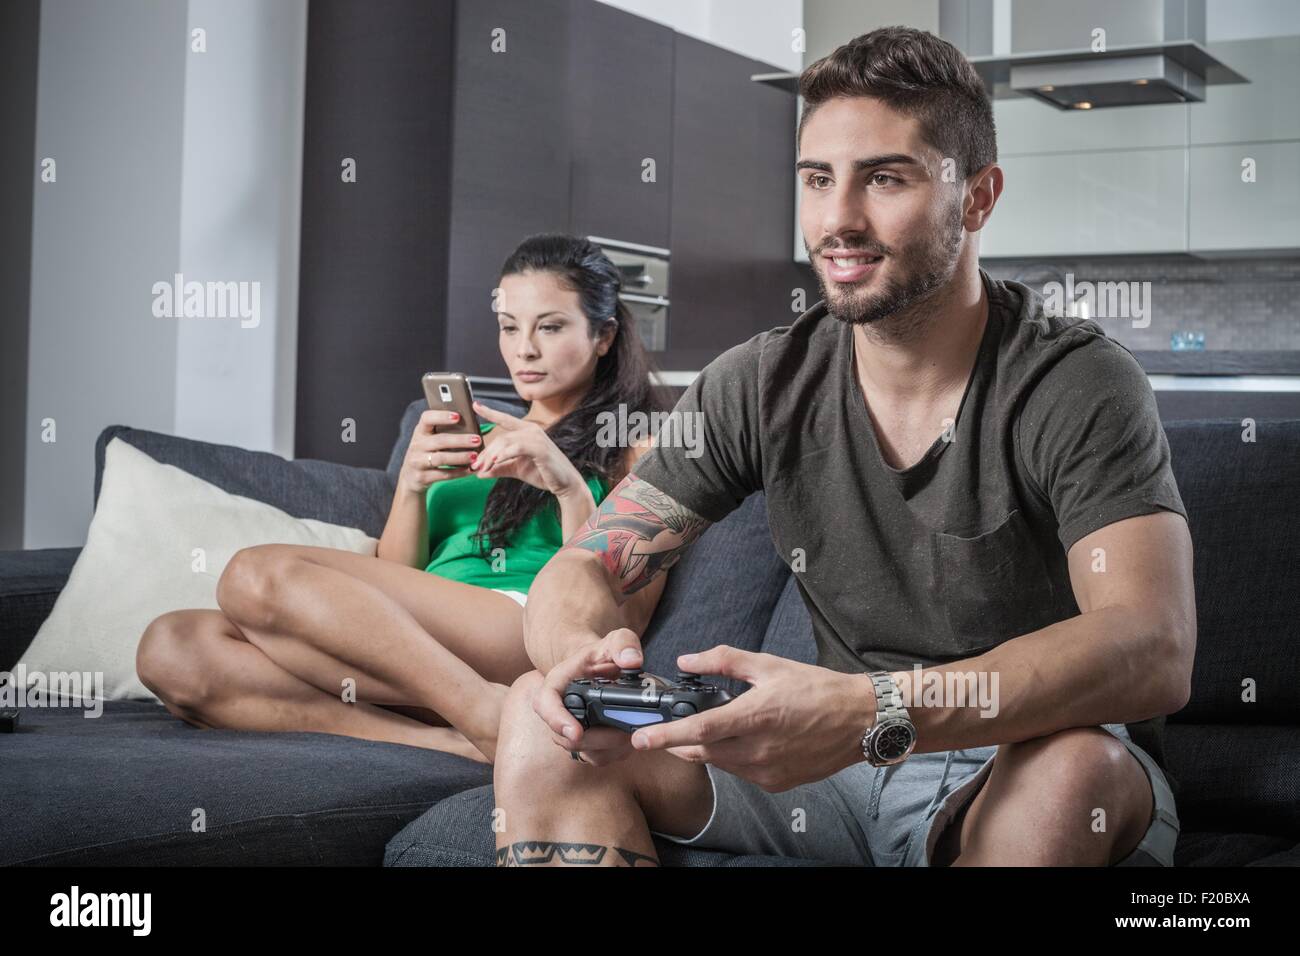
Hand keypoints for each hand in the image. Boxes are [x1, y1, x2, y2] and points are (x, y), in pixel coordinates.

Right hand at [398, 409, 482, 494]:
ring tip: (475, 456)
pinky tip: (469, 470)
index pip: (427, 419)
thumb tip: (470, 425)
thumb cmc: (426, 453)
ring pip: (441, 459)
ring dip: (460, 457)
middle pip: (439, 441)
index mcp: (420, 432)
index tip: (458, 416)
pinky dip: (458, 472)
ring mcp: (418, 462)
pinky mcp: (422, 477)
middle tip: (477, 439)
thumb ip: (443, 432)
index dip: (441, 416)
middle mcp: (417, 445)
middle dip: (460, 440)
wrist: (410, 477)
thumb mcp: (429, 440)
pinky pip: (443, 474)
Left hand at [469, 401, 584, 495]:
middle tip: (474, 466)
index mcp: (527, 431)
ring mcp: (537, 438)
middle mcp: (532, 431)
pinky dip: (504, 455)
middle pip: (501, 437)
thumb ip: (499, 468)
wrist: (565, 484)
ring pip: (506, 442)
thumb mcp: (516, 469)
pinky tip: (495, 462)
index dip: (490, 412)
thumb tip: (479, 472)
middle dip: (485, 452)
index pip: (505, 419)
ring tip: (481, 468)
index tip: (476, 405)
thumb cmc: (544, 474)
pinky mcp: (540, 449)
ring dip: (491, 456)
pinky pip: (517, 448)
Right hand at [532, 627, 646, 766]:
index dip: (557, 720)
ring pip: (584, 752)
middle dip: (599, 739)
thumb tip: (632, 661)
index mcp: (557, 684)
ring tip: (633, 733)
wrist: (600, 667)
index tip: (576, 732)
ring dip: (610, 748)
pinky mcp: (586, 744)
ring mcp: (570, 730)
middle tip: (626, 733)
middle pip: (567, 737)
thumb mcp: (615, 640)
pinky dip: (616, 752)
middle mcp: (558, 711)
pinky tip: (631, 738)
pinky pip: (597, 757)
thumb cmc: (602, 654)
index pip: (545, 704)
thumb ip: (624, 644)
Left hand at [626, 645, 876, 791]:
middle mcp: (758, 749)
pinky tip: (739, 742)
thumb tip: (687, 661)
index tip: (639, 739)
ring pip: (720, 764)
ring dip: (705, 750)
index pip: (697, 730)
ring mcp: (767, 771)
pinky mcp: (776, 783)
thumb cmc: (816, 688)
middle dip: (678, 743)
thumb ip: (724, 661)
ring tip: (705, 731)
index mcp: (754, 716)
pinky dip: (730, 759)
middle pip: (702, 752)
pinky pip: (740, 773)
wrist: (859, 720)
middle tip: (664, 732)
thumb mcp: (769, 665)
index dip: (664, 736)